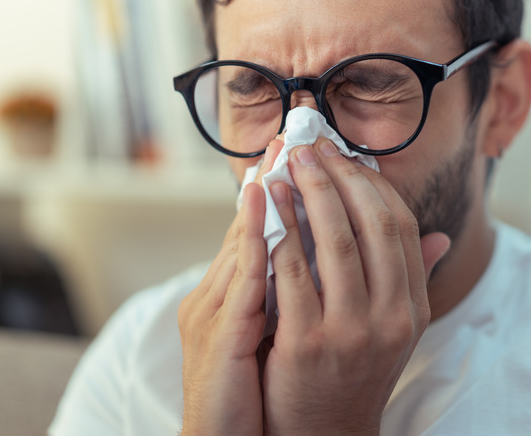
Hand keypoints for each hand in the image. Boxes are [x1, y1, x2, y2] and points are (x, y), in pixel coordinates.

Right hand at [177, 144, 280, 435]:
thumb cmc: (255, 389)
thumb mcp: (271, 334)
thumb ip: (288, 293)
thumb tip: (317, 259)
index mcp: (232, 296)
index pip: (256, 233)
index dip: (279, 194)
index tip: (302, 158)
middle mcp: (217, 296)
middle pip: (246, 225)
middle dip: (274, 180)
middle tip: (295, 139)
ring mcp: (212, 312)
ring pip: (241, 240)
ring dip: (263, 194)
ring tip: (283, 154)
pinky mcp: (216, 333)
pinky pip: (240, 276)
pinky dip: (251, 234)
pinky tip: (266, 202)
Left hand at [261, 139, 449, 435]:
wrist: (323, 433)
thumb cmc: (351, 371)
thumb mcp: (391, 330)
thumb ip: (408, 280)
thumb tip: (440, 238)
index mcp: (411, 307)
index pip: (400, 226)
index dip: (371, 184)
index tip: (343, 156)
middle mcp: (390, 316)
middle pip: (370, 223)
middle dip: (338, 177)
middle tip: (310, 147)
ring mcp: (350, 330)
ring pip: (333, 240)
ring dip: (308, 193)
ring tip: (287, 165)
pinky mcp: (308, 343)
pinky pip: (293, 271)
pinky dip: (280, 231)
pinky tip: (267, 207)